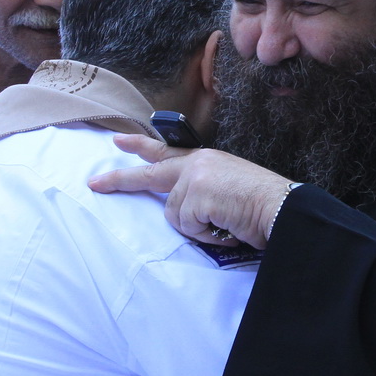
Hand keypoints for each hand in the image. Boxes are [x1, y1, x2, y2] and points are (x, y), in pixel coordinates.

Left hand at [88, 134, 294, 248]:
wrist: (282, 207)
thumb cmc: (262, 205)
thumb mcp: (227, 189)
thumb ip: (202, 191)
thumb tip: (185, 211)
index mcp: (206, 160)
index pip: (168, 150)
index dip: (141, 145)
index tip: (118, 141)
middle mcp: (197, 163)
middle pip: (150, 173)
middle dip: (119, 180)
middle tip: (94, 184)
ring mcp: (194, 177)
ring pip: (173, 214)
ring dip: (197, 227)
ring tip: (224, 223)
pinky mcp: (194, 195)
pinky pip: (186, 226)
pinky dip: (205, 234)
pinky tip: (225, 226)